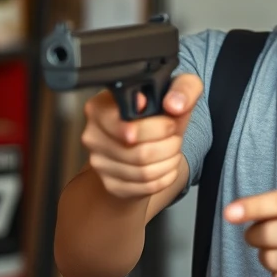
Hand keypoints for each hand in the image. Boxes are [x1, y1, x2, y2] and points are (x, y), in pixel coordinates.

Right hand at [81, 73, 202, 199]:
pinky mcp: (110, 183)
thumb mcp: (177, 90)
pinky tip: (165, 164)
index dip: (158, 128)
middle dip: (169, 146)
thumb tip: (174, 104)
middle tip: (174, 137)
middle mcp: (93, 135)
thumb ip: (183, 89)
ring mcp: (99, 162)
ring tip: (171, 149)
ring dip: (169, 161)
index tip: (170, 124)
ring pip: (144, 172)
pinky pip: (146, 187)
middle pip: (140, 153)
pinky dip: (165, 177)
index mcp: (101, 107)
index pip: (128, 127)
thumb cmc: (159, 114)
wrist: (150, 141)